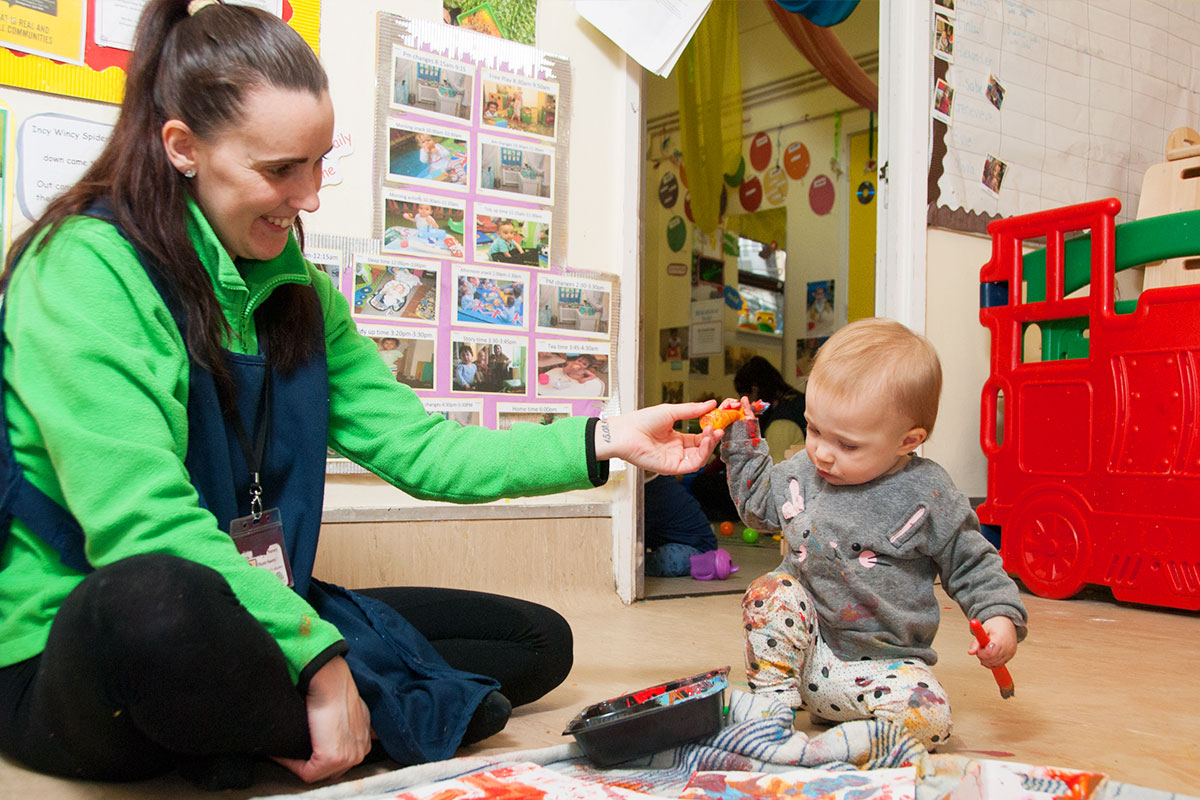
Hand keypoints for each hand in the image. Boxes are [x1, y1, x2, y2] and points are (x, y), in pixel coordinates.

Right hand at [273, 657, 371, 783]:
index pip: (340, 762)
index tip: (300, 749)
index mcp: (364, 740)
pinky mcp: (332, 757)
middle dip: (309, 764)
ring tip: (283, 752)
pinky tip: (281, 753)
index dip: (317, 758)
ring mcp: (349, 756)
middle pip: (331, 771)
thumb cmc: (333, 688)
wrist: (329, 680)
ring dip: (297, 764)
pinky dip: (290, 764)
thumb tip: (332, 727)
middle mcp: (361, 750)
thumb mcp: (350, 706)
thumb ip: (348, 721)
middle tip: (290, 753)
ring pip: (318, 774)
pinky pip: (307, 772)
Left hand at [595, 401, 721, 473]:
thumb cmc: (640, 421)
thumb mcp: (671, 411)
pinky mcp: (671, 468)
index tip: (719, 421)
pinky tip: (705, 441)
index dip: (710, 430)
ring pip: (700, 457)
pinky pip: (692, 465)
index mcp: (676, 438)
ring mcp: (674, 459)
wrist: (625, 432)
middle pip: (702, 448)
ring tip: (713, 432)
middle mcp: (676, 450)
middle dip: (713, 438)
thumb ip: (692, 410)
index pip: (699, 437)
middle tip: (720, 427)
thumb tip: (711, 403)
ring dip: (709, 446)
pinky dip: (702, 454)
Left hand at [967, 615, 1017, 668]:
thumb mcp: (983, 629)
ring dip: (987, 661)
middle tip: (980, 650)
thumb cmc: (995, 625)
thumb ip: (976, 642)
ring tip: (984, 651)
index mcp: (1000, 639)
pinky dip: (992, 662)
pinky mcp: (1010, 656)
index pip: (989, 653)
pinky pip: (1000, 664)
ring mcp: (1010, 653)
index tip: (978, 648)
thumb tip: (970, 653)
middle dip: (983, 658)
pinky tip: (989, 655)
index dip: (981, 653)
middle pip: (992, 660)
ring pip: (996, 664)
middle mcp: (1007, 647)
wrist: (1008, 623)